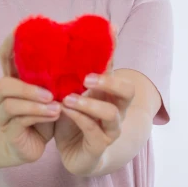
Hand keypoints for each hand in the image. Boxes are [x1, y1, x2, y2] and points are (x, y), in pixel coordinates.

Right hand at [0, 32, 60, 163]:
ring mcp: (3, 115)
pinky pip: (20, 122)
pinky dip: (39, 117)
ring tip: (57, 107)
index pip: (4, 57)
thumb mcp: (51, 92)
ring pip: (11, 105)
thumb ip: (58, 75)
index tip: (19, 31)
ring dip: (36, 105)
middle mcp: (2, 96)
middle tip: (51, 93)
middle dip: (27, 87)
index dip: (9, 44)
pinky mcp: (9, 132)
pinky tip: (55, 116)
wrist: (30, 146)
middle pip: (3, 84)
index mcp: (13, 79)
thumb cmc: (43, 114)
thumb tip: (87, 50)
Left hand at [54, 27, 135, 175]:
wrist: (74, 155)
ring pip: (111, 113)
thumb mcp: (71, 94)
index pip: (116, 69)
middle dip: (109, 82)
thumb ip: (70, 75)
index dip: (114, 51)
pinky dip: (78, 119)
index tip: (110, 32)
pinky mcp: (100, 146)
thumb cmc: (73, 121)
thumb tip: (60, 43)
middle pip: (127, 91)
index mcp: (110, 94)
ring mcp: (111, 129)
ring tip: (68, 99)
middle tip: (87, 78)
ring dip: (88, 103)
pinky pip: (93, 131)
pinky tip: (64, 111)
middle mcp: (117, 110)